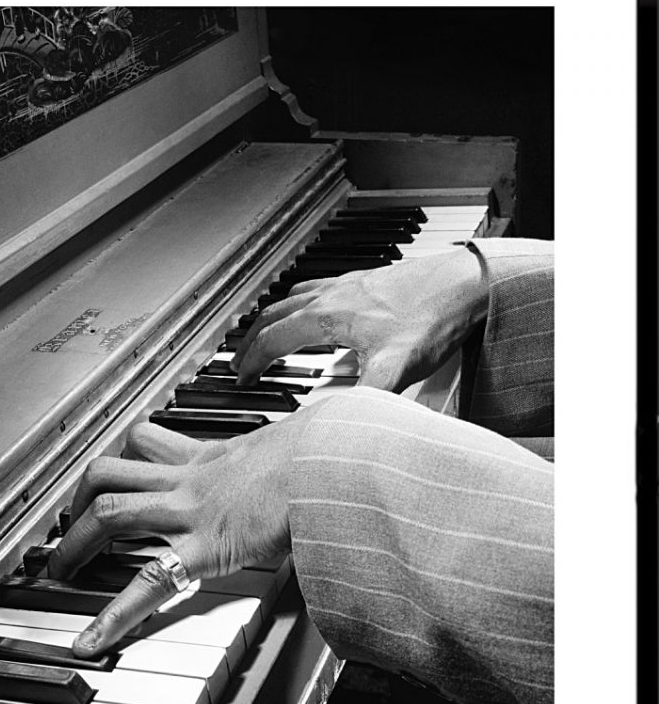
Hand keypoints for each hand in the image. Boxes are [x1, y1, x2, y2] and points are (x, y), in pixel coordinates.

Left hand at [47, 411, 320, 656]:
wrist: (338, 459)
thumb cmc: (330, 451)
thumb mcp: (301, 445)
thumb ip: (295, 452)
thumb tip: (325, 447)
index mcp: (212, 456)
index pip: (149, 442)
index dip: (124, 455)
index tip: (112, 473)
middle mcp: (192, 478)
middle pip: (110, 472)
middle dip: (76, 500)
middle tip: (66, 526)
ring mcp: (193, 510)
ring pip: (109, 512)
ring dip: (74, 543)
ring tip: (60, 571)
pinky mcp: (207, 546)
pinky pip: (146, 582)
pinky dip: (113, 617)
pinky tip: (90, 643)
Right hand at [231, 247, 488, 391]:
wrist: (462, 282)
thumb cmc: (432, 317)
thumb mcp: (396, 366)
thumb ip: (367, 396)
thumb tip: (338, 422)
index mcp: (327, 316)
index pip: (272, 340)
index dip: (253, 363)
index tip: (243, 379)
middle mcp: (330, 296)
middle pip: (273, 317)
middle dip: (252, 341)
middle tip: (241, 361)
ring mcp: (346, 285)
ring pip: (291, 299)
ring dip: (271, 318)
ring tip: (263, 333)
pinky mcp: (363, 281)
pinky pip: (316, 287)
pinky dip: (299, 301)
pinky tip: (312, 307)